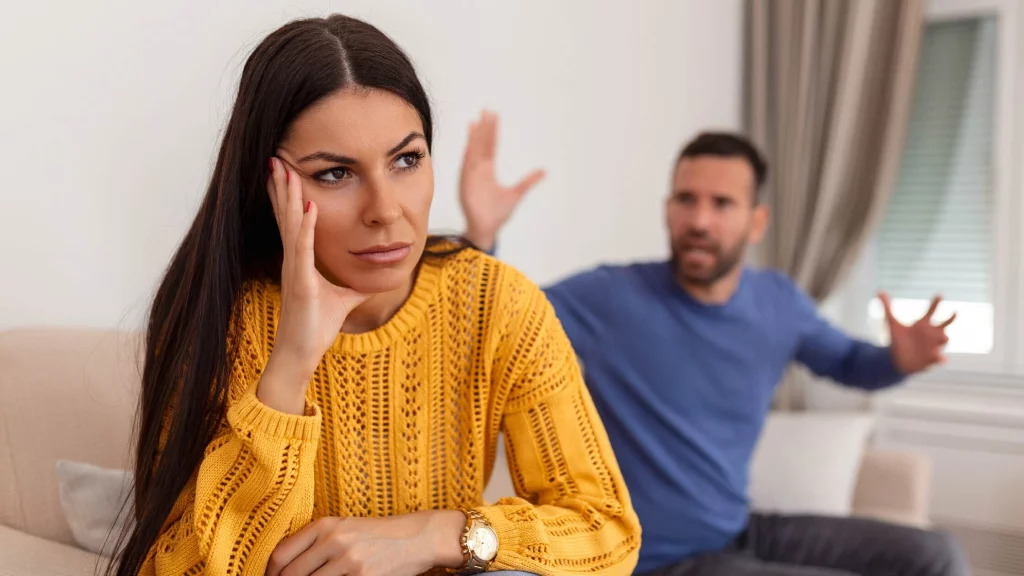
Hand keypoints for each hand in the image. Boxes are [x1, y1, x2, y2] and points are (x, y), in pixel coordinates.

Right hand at [261, 158, 370, 412]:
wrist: (300, 355)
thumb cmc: (317, 329)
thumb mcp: (343, 300)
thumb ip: (353, 286)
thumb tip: (369, 280)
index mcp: (300, 261)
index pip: (294, 221)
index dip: (290, 196)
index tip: (287, 170)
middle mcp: (293, 261)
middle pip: (287, 216)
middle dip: (283, 186)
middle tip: (276, 158)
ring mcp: (294, 270)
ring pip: (291, 226)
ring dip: (290, 198)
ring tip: (286, 171)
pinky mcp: (300, 283)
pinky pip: (302, 250)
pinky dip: (307, 228)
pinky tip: (310, 208)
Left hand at [265, 511, 464, 575]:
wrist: (418, 537)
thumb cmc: (379, 534)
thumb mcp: (345, 528)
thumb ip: (316, 542)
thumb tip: (285, 567)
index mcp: (325, 525)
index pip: (281, 554)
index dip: (270, 574)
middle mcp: (334, 541)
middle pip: (292, 575)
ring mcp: (349, 561)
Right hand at [459, 110, 544, 250]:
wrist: (487, 228)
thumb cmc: (498, 214)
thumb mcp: (517, 193)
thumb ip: (529, 181)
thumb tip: (544, 171)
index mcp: (488, 171)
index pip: (490, 146)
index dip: (492, 131)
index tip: (494, 117)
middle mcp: (478, 170)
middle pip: (481, 144)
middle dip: (484, 128)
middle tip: (487, 110)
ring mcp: (471, 175)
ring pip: (473, 151)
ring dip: (475, 137)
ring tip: (477, 121)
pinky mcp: (466, 183)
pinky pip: (467, 165)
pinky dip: (469, 153)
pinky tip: (471, 141)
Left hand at [880, 292, 955, 373]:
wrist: (896, 359)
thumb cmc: (897, 339)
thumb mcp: (892, 323)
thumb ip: (887, 307)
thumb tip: (880, 291)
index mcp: (923, 324)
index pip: (931, 311)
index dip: (936, 303)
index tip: (940, 295)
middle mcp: (931, 333)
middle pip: (945, 323)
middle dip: (950, 318)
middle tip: (954, 311)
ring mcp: (933, 345)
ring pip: (944, 339)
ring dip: (944, 337)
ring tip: (944, 336)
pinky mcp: (931, 357)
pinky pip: (940, 358)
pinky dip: (941, 358)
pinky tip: (941, 359)